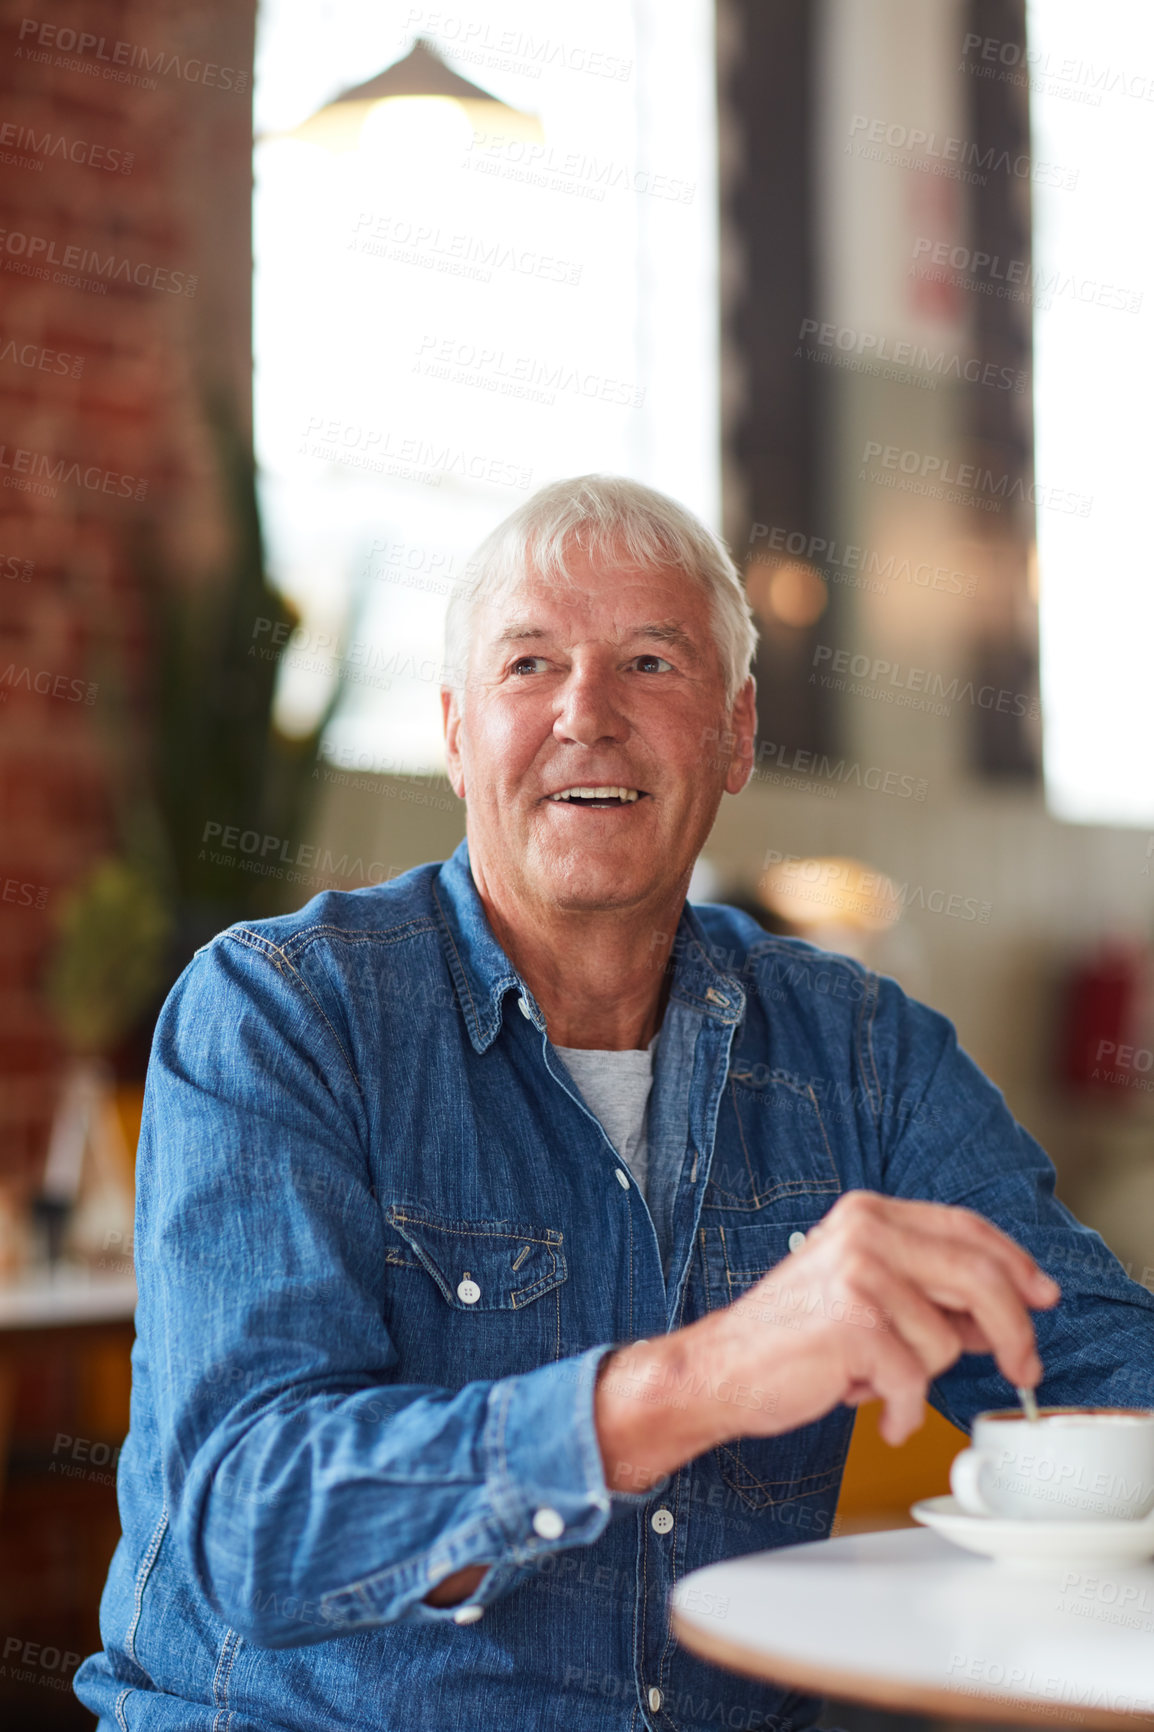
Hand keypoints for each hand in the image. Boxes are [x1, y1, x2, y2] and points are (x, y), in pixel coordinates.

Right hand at [594, 1190, 1059, 1490]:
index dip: (1017, 1264)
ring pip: (946, 1341)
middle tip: (1022, 1367)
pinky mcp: (853, 1324)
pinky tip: (873, 1408)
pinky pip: (914, 1380)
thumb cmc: (792, 1339)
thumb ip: (928, 1292)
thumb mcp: (865, 1295)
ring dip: (918, 1376)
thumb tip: (1002, 1317)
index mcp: (869, 1214)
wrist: (719, 1369)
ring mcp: (859, 1274)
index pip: (967, 1229)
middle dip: (1014, 1331)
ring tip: (871, 1375)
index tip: (1044, 1295)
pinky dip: (899, 1410)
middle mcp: (866, 1232)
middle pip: (979, 1277)